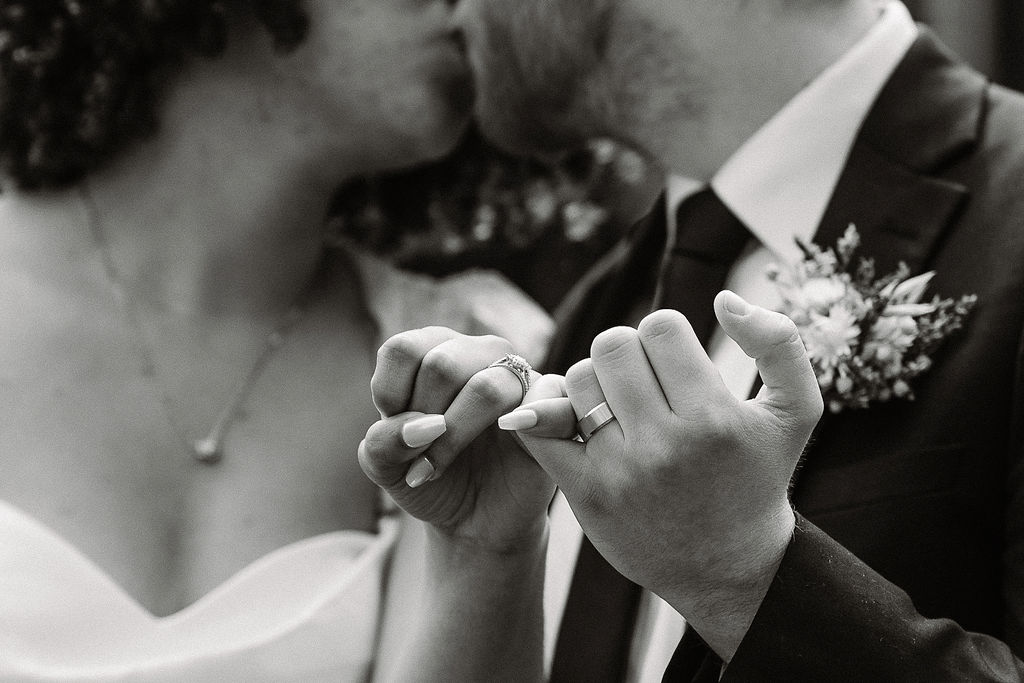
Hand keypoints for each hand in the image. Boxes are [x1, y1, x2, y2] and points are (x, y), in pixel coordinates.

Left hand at [359, 327, 556, 553]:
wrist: (475, 520)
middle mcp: (477, 352)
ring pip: (486, 388)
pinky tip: (503, 449)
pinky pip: (547, 401)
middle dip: (423, 423)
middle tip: (420, 458)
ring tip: (439, 467)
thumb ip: (384, 441)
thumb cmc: (429, 477)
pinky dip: (519, 431)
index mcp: (434, 349)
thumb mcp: (385, 466)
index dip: (391, 398)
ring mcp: (518, 375)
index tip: (395, 432)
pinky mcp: (553, 404)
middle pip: (441, 366)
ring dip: (455, 438)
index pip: (404, 350)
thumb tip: (423, 427)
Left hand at [499, 291, 822, 658]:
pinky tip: (577, 420)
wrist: (728, 566)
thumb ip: (779, 342)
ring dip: (596, 382)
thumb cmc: (759, 478)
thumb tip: (726, 299)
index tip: (677, 365)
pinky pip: (541, 427)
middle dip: (629, 353)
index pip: (660, 327)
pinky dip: (549, 412)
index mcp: (715, 418)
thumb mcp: (796, 411)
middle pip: (613, 345)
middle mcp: (665, 445)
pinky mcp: (585, 494)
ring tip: (621, 406)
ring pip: (578, 379)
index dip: (667, 336)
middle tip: (645, 381)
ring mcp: (620, 471)